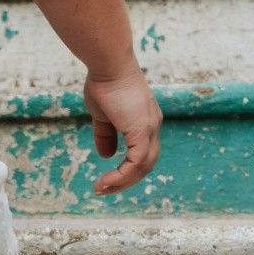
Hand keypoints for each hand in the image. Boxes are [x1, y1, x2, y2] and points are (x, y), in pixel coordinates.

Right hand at [83, 61, 161, 194]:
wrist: (108, 64)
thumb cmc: (103, 83)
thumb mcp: (102, 115)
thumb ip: (106, 135)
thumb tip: (107, 155)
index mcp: (145, 121)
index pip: (143, 154)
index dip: (126, 170)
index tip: (106, 179)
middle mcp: (153, 125)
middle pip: (146, 165)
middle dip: (124, 181)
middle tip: (103, 190)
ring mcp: (150, 128)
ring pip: (142, 167)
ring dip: (121, 183)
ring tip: (101, 189)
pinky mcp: (142, 130)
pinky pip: (135, 163)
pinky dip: (120, 176)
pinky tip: (105, 182)